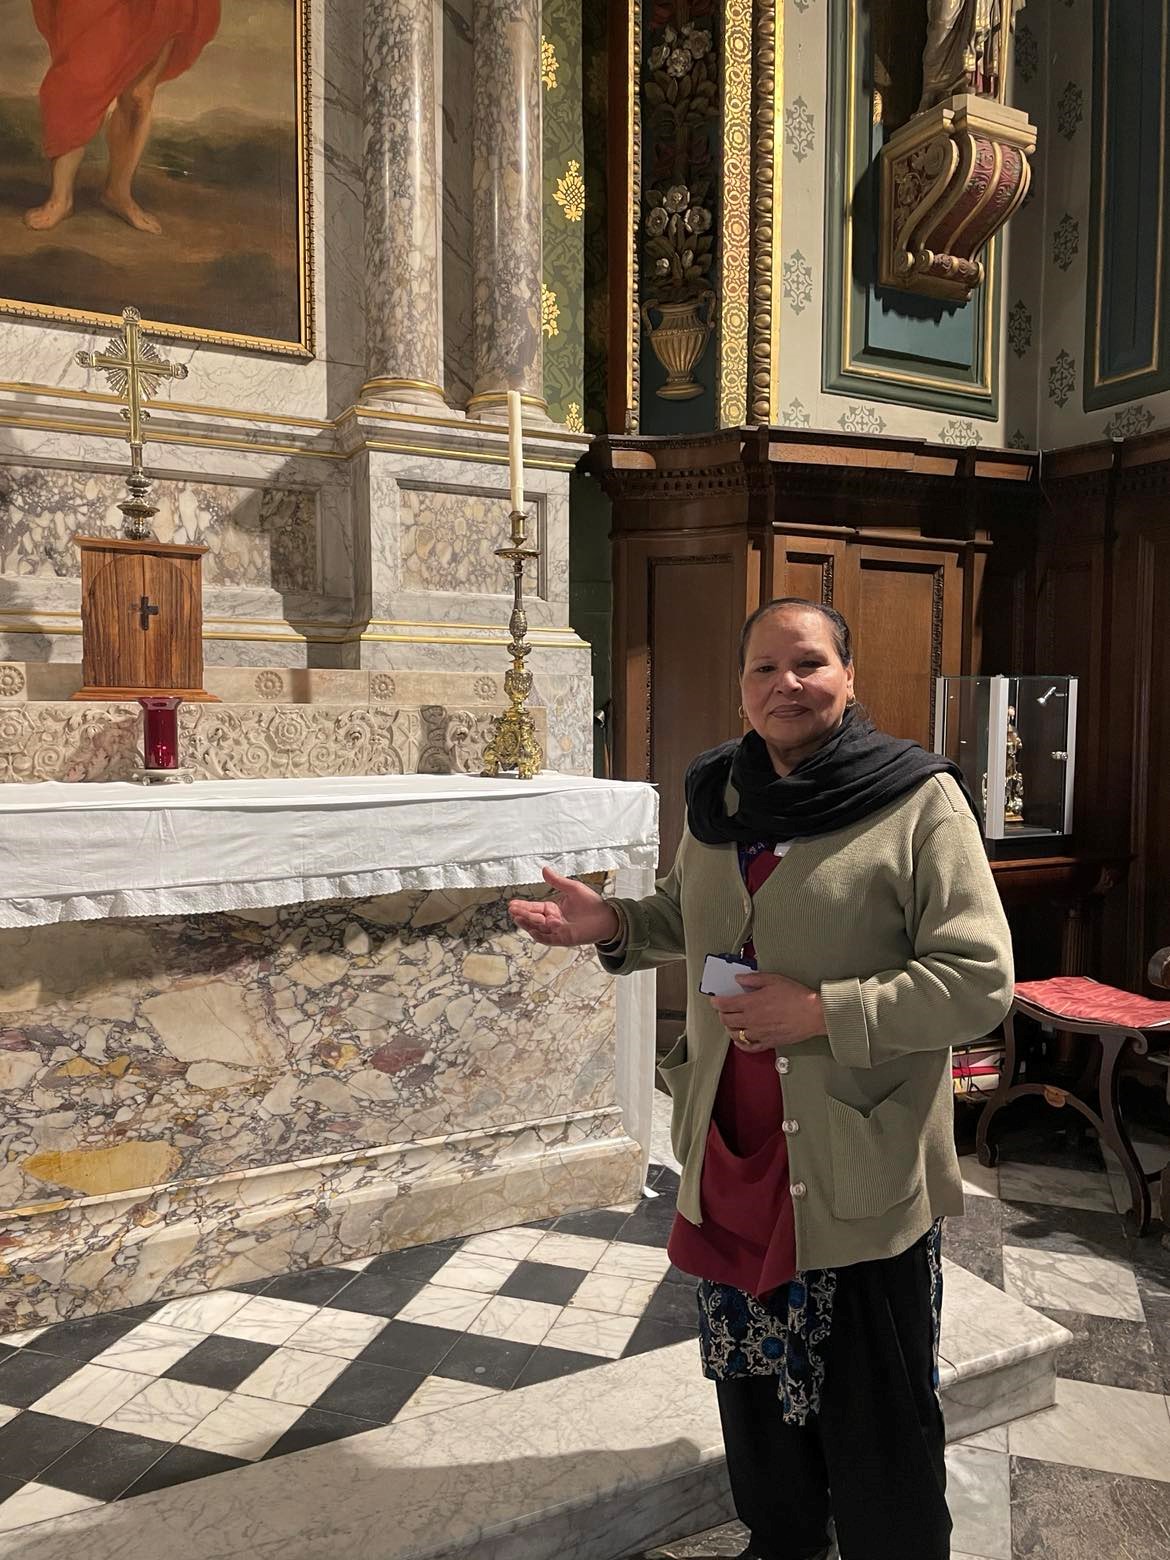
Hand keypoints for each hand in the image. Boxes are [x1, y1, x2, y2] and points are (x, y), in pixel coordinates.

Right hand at [508, 868, 620, 947]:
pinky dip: (539, 935)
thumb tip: (544, 869)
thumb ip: (557, 881)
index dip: (523, 906)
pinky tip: (531, 930)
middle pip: (533, 918)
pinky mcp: (563, 938)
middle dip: (522, 914)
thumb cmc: (592, 903)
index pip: (534, 908)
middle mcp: (552, 920)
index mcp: (553, 909)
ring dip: (528, 923)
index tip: (512, 903)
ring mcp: (557, 931)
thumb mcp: (573, 888)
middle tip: (512, 909)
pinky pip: (548, 939)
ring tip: (517, 917)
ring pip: (538, 929)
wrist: (607, 917)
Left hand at [710, 972, 824, 1052]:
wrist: (814, 1014)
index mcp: (751, 1003)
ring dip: (729, 1028)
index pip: (724, 1004)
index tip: (715, 999)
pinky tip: (741, 1039)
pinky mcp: (768, 1043)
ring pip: (734, 1034)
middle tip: (723, 1008)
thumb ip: (753, 979)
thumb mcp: (774, 980)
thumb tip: (739, 978)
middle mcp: (752, 1020)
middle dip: (721, 1013)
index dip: (716, 1001)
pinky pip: (748, 1047)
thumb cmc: (797, 997)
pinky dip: (741, 1044)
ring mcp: (759, 1033)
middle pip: (726, 1020)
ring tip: (731, 1022)